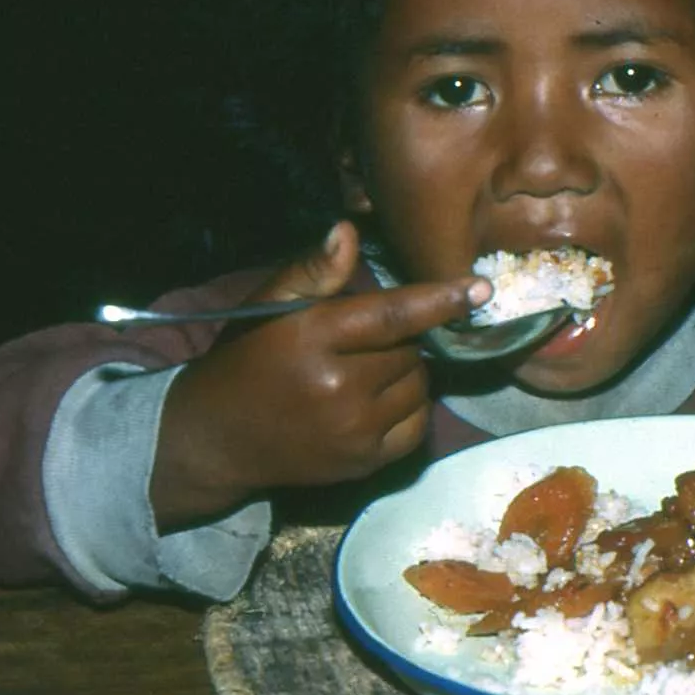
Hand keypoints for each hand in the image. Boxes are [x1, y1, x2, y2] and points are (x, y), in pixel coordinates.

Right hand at [150, 220, 487, 527]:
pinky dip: (410, 409)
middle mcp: (338, 386)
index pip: (393, 314)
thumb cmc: (246, 359)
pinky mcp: (363, 463)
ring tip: (366, 373)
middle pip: (411, 351)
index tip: (480, 288)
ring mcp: (353, 430)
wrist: (214, 438)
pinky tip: (378, 402)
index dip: (441, 300)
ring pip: (420, 387)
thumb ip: (314, 271)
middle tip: (364, 345)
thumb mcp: (270, 305)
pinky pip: (418, 427)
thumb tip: (348, 231)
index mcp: (315, 337)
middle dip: (401, 341)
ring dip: (407, 375)